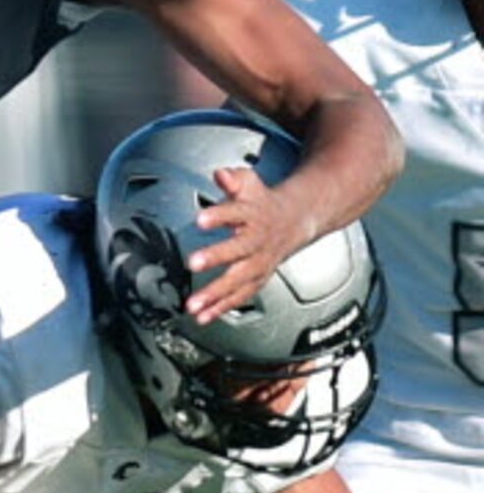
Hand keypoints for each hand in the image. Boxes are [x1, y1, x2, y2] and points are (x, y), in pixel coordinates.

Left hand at [182, 163, 312, 323]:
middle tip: (194, 262)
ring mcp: (260, 262)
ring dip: (216, 294)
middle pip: (239, 250)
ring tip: (193, 304)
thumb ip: (234, 180)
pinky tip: (203, 317)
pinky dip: (222, 308)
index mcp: (255, 215)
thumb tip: (221, 174)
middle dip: (217, 257)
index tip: (201, 219)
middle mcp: (258, 241)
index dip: (220, 215)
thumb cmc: (264, 203)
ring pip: (239, 280)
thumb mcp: (251, 184)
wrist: (298, 220)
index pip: (237, 212)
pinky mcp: (258, 278)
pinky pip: (241, 296)